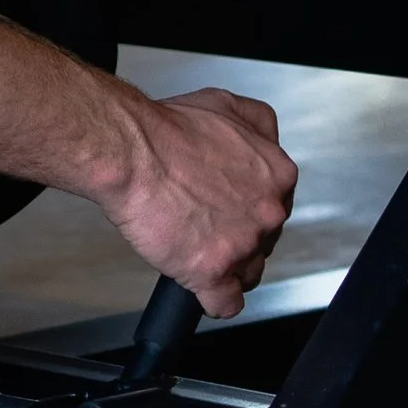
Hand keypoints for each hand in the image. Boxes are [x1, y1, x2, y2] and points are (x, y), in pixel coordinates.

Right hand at [92, 82, 295, 316]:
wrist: (130, 152)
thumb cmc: (165, 131)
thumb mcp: (223, 103)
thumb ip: (257, 122)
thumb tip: (264, 137)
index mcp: (276, 173)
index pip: (277, 204)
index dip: (248, 206)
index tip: (229, 205)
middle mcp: (267, 211)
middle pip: (265, 241)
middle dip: (237, 236)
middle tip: (205, 221)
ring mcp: (243, 245)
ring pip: (247, 273)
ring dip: (226, 266)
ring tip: (194, 246)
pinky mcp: (213, 273)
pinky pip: (225, 304)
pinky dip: (212, 299)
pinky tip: (198, 282)